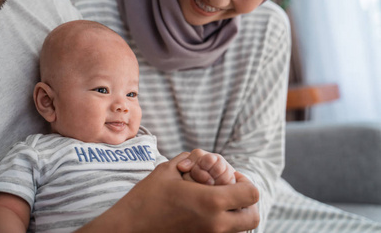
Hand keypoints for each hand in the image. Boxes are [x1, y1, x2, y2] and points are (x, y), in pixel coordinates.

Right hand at [77, 152, 259, 232]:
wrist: (129, 228)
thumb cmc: (146, 197)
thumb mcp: (168, 170)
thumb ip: (190, 160)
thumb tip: (203, 157)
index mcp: (211, 202)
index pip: (251, 194)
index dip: (245, 181)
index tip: (231, 177)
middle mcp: (216, 224)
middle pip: (252, 217)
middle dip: (247, 202)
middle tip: (231, 191)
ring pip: (240, 229)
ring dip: (236, 214)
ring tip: (218, 202)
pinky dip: (222, 224)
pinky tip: (205, 213)